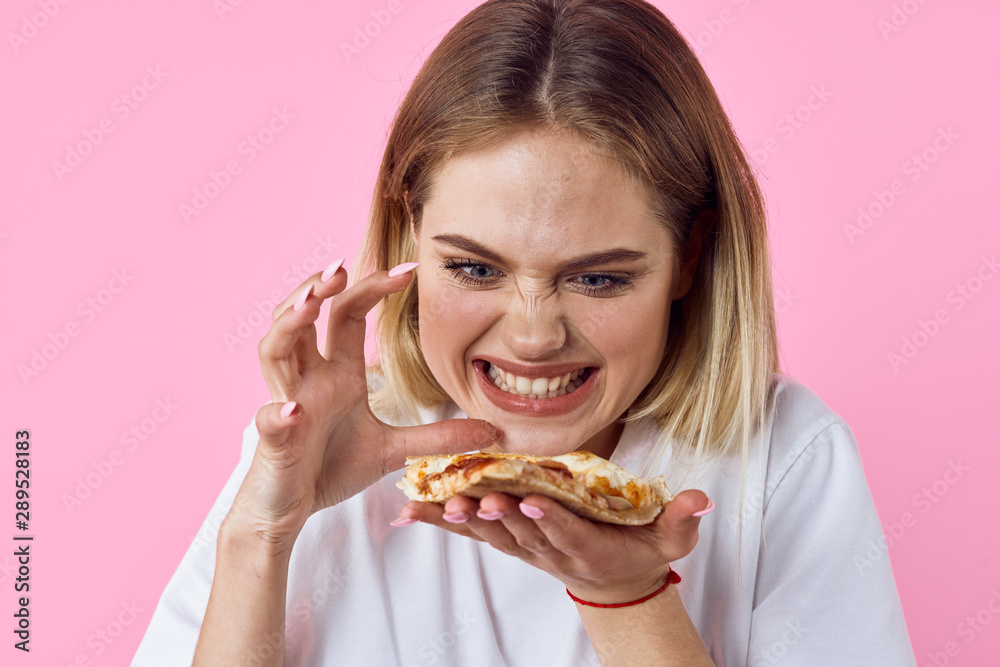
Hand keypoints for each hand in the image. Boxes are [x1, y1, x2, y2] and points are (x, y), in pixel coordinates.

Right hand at [228, 260, 501, 554]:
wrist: (292, 510)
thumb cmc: (329, 468)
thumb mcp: (393, 449)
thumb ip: (436, 436)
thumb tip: (491, 430)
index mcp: (336, 373)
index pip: (347, 314)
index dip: (373, 288)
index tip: (409, 269)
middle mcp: (307, 379)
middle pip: (301, 317)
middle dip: (317, 288)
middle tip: (342, 266)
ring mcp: (287, 405)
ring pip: (273, 351)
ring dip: (287, 324)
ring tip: (310, 304)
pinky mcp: (274, 443)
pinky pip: (270, 421)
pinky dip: (279, 413)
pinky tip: (294, 409)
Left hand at [395, 490, 710, 602]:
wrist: (615, 582)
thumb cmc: (641, 552)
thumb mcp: (670, 540)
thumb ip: (682, 521)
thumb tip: (702, 500)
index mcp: (589, 545)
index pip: (569, 532)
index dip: (550, 519)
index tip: (532, 502)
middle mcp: (553, 549)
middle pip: (522, 532)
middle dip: (498, 515)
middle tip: (475, 499)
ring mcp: (529, 547)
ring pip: (492, 533)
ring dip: (463, 520)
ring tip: (433, 505)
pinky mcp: (512, 542)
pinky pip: (474, 533)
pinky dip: (445, 522)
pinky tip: (413, 512)